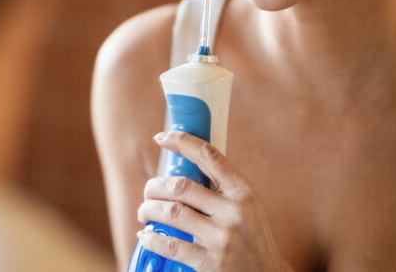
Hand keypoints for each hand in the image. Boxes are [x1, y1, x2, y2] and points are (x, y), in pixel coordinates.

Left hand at [135, 131, 291, 271]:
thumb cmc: (251, 239)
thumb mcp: (248, 208)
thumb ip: (222, 189)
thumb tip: (184, 166)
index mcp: (243, 192)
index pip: (209, 155)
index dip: (181, 142)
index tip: (160, 137)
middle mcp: (234, 212)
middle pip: (180, 186)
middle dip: (154, 187)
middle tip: (148, 193)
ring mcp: (222, 238)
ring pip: (171, 212)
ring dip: (148, 209)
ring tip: (144, 213)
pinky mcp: (211, 263)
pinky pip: (171, 245)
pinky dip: (152, 238)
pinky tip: (146, 235)